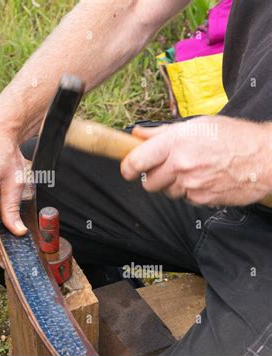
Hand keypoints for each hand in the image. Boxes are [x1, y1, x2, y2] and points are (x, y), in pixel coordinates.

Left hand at [121, 116, 271, 205]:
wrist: (265, 158)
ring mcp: (192, 184)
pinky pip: (184, 199)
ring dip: (172, 184)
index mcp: (176, 142)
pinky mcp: (202, 199)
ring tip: (191, 171)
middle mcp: (181, 165)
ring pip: (167, 192)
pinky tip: (203, 179)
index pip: (137, 161)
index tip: (127, 170)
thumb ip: (161, 133)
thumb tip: (137, 134)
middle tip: (166, 167)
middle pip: (149, 182)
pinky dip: (189, 192)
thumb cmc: (233, 136)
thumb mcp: (196, 125)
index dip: (127, 168)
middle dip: (154, 176)